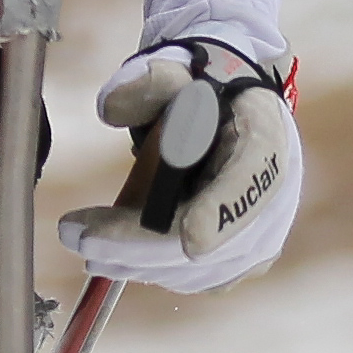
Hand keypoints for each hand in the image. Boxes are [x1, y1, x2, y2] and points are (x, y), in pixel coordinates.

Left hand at [57, 39, 299, 291]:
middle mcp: (276, 195)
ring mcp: (264, 235)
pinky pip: (199, 280)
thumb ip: (147, 82)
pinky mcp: (245, 261)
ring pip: (200, 270)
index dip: (224, 214)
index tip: (189, 239)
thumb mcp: (176, 72)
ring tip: (83, 240)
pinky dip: (153, 271)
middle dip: (140, 245)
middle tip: (76, 236)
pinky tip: (114, 254)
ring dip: (136, 262)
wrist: (229, 114)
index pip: (252, 180)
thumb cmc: (201, 93)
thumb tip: (110, 107)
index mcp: (265, 138)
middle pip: (213, 241)